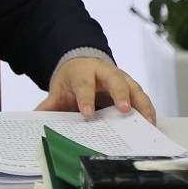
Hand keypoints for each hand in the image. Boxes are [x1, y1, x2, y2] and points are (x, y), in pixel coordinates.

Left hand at [36, 57, 155, 122]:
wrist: (83, 64)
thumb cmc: (73, 80)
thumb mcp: (60, 89)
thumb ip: (50, 105)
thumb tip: (36, 118)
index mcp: (83, 72)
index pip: (84, 84)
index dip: (86, 99)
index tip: (87, 114)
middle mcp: (105, 72)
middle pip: (115, 80)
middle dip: (120, 94)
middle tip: (124, 110)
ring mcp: (121, 79)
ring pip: (134, 88)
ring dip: (141, 104)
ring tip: (146, 122)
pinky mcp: (132, 88)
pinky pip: (143, 98)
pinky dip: (148, 110)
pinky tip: (151, 124)